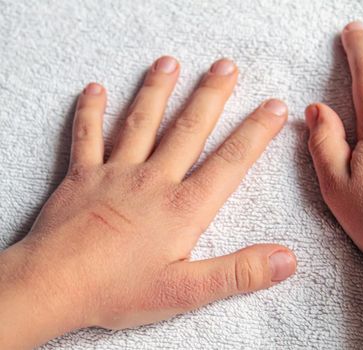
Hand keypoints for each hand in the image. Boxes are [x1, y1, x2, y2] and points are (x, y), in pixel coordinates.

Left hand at [0, 56, 295, 348]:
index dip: (256, 133)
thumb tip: (286, 260)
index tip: (275, 107)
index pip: (230, 162)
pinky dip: (90, 112)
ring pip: (141, 122)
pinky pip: (86, 136)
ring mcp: (115, 173)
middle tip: (227, 67)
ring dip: (158, 90)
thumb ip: (239, 272)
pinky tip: (96, 90)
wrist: (52, 287)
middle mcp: (152, 179)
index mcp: (182, 207)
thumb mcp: (187, 291)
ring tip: (171, 63)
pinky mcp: (82, 176)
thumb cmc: (118, 290)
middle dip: (210, 95)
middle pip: (188, 129)